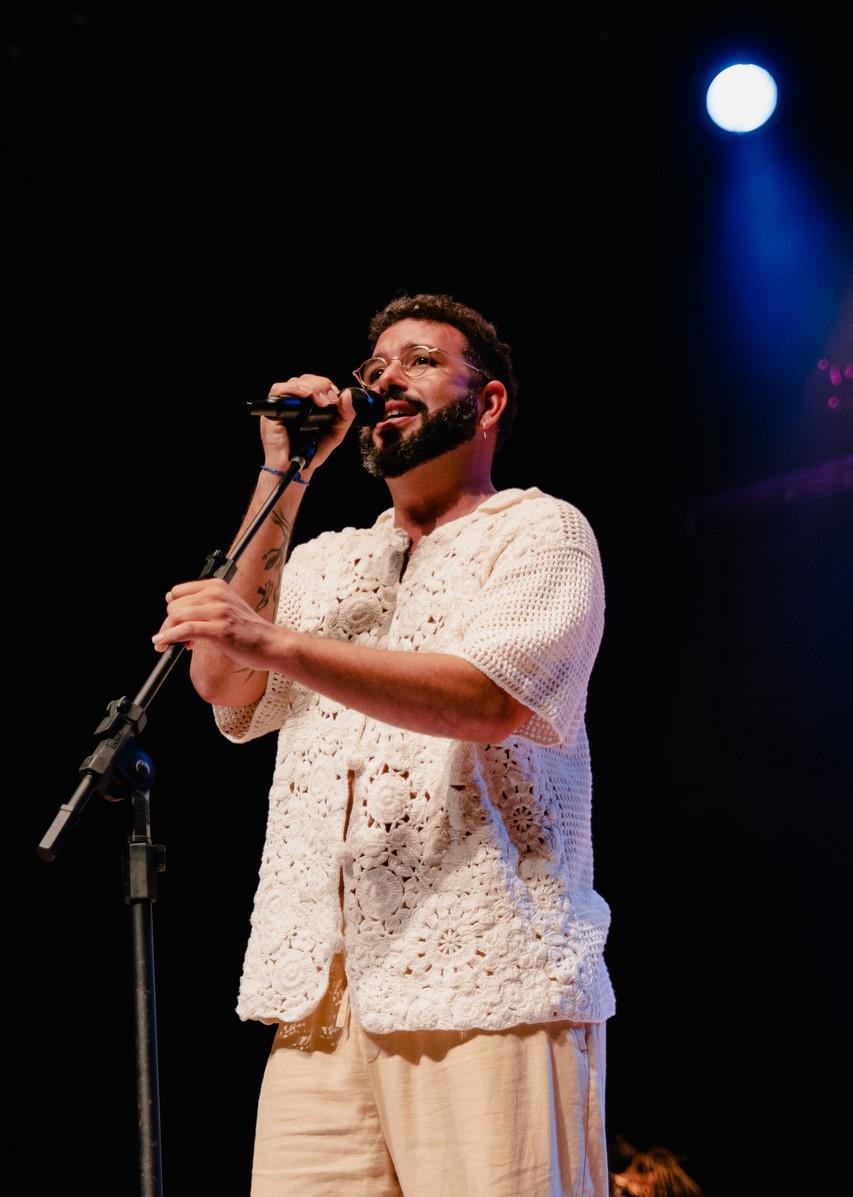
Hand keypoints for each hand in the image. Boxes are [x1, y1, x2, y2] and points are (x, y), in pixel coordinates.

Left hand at [152, 579, 282, 670]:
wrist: (271, 644)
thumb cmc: (249, 630)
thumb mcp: (226, 607)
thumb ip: (203, 605)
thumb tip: (170, 603)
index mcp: (217, 586)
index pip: (177, 592)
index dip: (173, 609)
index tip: (174, 623)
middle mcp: (217, 595)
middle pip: (174, 606)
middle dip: (169, 624)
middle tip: (174, 639)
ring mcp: (219, 611)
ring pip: (176, 616)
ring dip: (166, 633)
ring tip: (167, 645)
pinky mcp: (219, 629)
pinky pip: (184, 630)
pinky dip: (169, 637)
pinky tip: (163, 643)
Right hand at [262, 375, 356, 473]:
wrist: (298, 468)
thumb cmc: (313, 452)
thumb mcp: (335, 433)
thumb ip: (345, 416)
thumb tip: (347, 395)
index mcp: (309, 405)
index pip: (316, 383)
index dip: (327, 385)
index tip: (335, 397)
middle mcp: (295, 403)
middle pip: (307, 380)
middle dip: (321, 386)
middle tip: (329, 401)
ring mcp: (283, 405)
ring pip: (295, 382)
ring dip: (310, 387)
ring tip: (321, 401)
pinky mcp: (272, 410)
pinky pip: (279, 390)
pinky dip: (294, 389)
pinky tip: (306, 395)